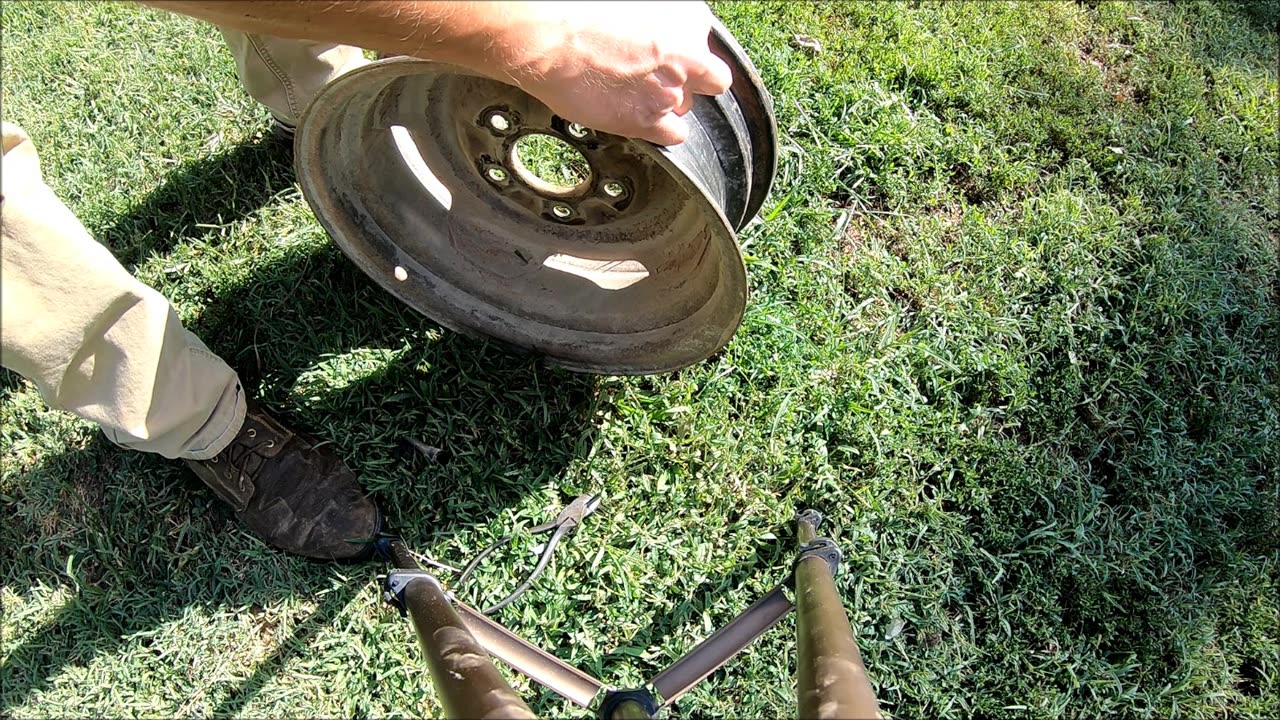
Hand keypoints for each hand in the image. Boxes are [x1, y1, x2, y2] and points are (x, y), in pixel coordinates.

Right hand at [488, 1, 732, 144]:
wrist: (547, 38)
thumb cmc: (577, 9)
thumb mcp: (632, 1)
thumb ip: (657, 18)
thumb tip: (652, 31)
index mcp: (688, 16)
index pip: (702, 40)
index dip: (685, 50)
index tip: (669, 51)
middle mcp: (689, 54)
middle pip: (705, 77)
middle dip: (684, 77)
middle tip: (653, 72)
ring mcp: (671, 90)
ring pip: (687, 105)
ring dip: (668, 101)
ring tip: (635, 92)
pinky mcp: (649, 120)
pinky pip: (673, 134)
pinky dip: (660, 130)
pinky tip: (640, 116)